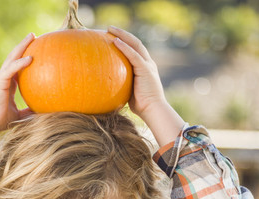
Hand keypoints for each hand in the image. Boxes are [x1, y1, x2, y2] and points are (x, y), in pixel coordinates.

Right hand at [0, 33, 34, 153]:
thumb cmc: (0, 122)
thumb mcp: (19, 115)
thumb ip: (28, 111)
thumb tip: (42, 113)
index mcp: (6, 84)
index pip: (16, 66)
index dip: (23, 57)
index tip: (34, 50)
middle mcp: (2, 78)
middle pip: (13, 57)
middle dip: (23, 45)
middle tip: (33, 36)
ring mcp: (0, 78)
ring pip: (12, 58)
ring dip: (22, 46)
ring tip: (32, 37)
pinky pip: (11, 69)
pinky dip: (20, 62)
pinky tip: (31, 57)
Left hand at [109, 26, 184, 145]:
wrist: (153, 110)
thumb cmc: (141, 106)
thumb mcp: (128, 92)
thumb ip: (122, 85)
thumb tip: (106, 88)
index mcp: (145, 67)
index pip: (135, 50)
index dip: (125, 41)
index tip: (112, 36)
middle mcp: (148, 63)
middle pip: (135, 43)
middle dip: (122, 34)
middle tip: (109, 28)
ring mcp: (147, 65)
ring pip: (135, 44)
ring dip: (122, 35)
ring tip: (110, 30)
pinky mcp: (145, 69)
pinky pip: (133, 55)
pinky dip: (124, 47)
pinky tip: (115, 41)